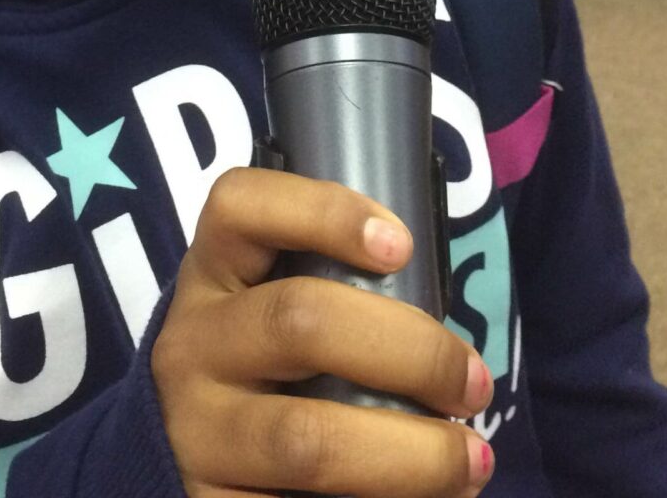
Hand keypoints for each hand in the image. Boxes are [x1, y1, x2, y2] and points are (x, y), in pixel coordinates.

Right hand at [152, 168, 494, 497]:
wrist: (191, 448)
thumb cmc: (272, 356)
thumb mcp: (279, 299)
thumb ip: (340, 291)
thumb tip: (451, 336)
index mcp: (215, 269)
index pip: (242, 206)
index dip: (324, 212)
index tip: (403, 245)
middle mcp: (193, 339)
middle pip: (300, 319)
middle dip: (412, 352)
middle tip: (474, 383)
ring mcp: (194, 426)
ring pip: (306, 438)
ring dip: (410, 455)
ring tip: (471, 459)